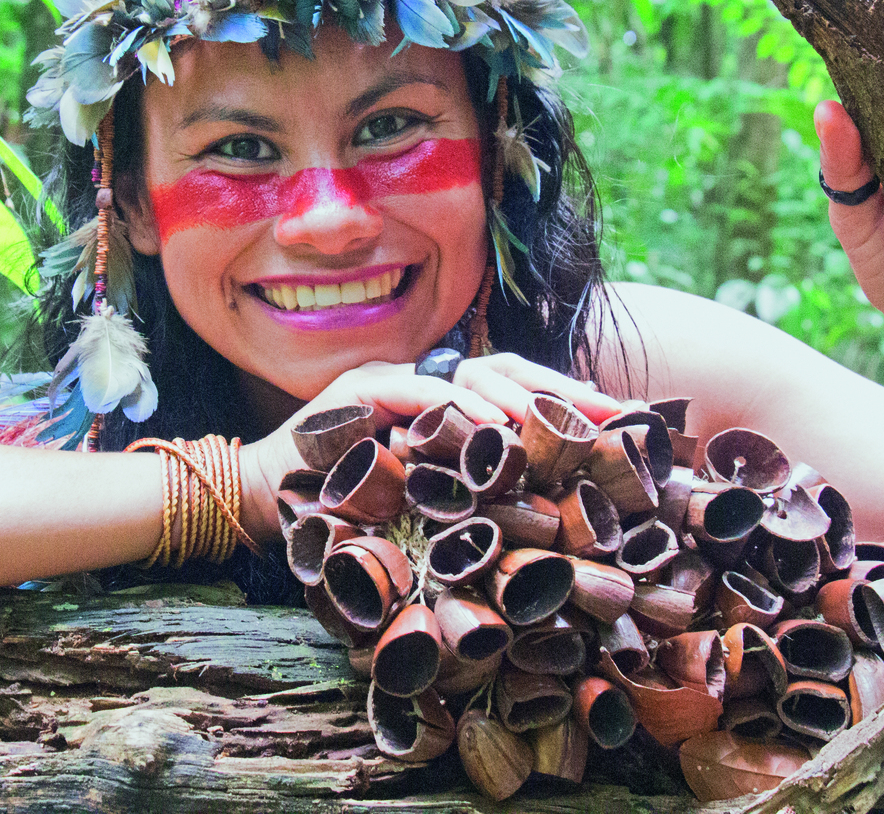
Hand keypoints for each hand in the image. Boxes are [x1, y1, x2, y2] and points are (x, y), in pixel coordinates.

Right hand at [240, 353, 617, 539]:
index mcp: (443, 405)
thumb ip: (466, 489)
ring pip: (466, 374)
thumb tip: (541, 513)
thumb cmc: (341, 507)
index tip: (621, 422)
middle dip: (561, 390)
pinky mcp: (356, 391)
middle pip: (503, 370)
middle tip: (613, 413)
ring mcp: (389, 379)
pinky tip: (489, 425)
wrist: (262, 498)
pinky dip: (454, 407)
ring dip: (515, 396)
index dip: (567, 401)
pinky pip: (415, 392)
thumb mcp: (421, 499)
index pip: (514, 388)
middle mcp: (421, 381)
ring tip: (557, 420)